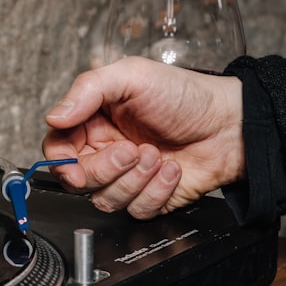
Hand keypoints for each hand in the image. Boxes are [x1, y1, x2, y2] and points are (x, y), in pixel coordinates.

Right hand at [42, 57, 246, 218]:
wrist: (231, 124)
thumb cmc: (185, 95)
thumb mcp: (132, 75)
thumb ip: (87, 90)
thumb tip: (53, 117)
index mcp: (93, 122)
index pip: (57, 150)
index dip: (61, 161)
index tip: (72, 164)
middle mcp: (105, 151)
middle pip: (78, 180)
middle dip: (106, 169)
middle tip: (132, 150)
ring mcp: (126, 177)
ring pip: (105, 200)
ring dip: (134, 180)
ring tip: (157, 156)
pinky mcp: (148, 197)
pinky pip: (136, 210)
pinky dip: (157, 191)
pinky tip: (172, 169)